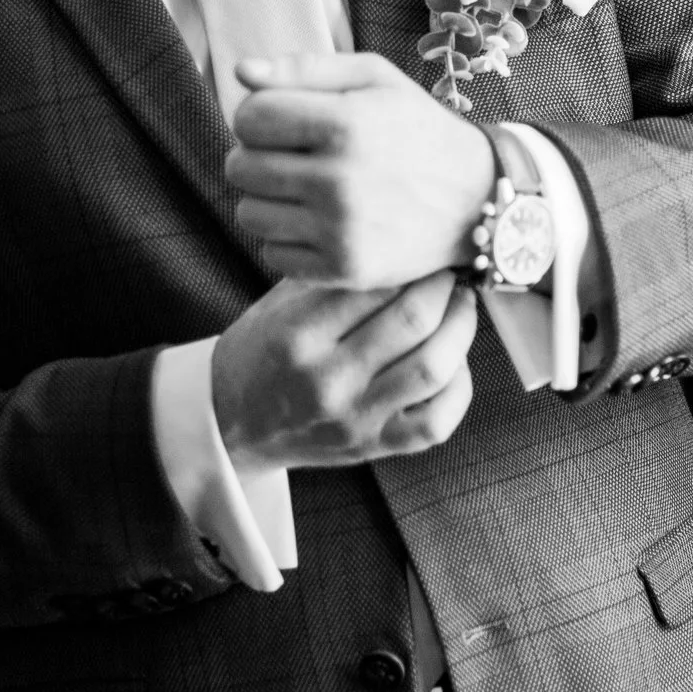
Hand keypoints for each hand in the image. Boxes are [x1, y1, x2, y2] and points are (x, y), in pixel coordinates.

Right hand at [207, 274, 478, 473]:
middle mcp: (328, 380)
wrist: (232, 425)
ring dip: (461, 327)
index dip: (411, 260)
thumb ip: (332, 276)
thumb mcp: (279, 305)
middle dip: (444, 286)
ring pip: (434, 368)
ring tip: (461, 307)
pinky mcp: (373, 447)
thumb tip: (399, 244)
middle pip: (412, 321)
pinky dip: (459, 387)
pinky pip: (436, 422)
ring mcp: (354, 419)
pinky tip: (455, 362)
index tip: (425, 247)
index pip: (374, 284)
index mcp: (298, 336)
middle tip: (450, 271)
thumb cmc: (259, 354)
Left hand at [225, 51, 494, 288]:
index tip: (282, 121)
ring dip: (267, 199)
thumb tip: (242, 72)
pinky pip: (271, 254)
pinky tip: (317, 222)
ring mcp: (341, 231)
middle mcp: (340, 180)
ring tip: (303, 189)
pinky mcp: (343, 270)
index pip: (250, 117)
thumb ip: (305, 68)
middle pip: (240, 167)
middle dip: (257, 156)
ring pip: (249, 214)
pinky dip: (286, 238)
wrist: (476, 198)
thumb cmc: (418, 129)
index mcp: (346, 124)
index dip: (257, 115)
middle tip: (292, 157)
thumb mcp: (375, 79)